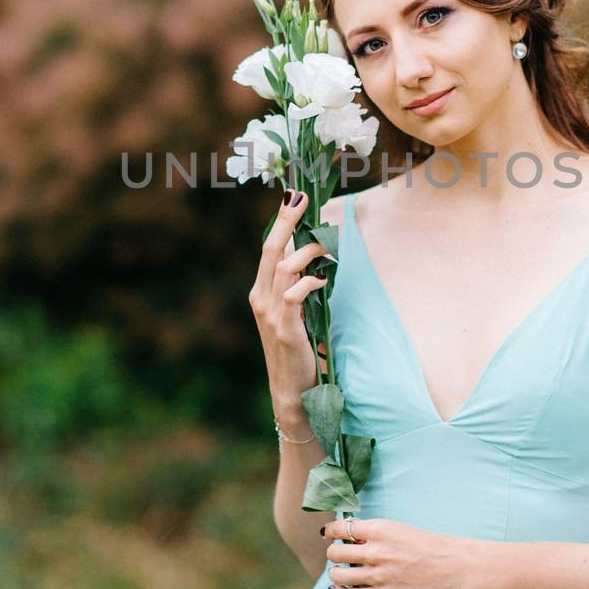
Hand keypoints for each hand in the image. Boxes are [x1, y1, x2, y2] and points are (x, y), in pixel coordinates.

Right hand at [248, 189, 330, 406]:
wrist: (292, 391)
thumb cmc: (299, 351)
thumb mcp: (295, 314)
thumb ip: (299, 289)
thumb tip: (317, 260)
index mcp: (261, 292)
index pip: (268, 249)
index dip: (281, 222)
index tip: (292, 197)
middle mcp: (260, 298)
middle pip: (270, 249)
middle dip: (286, 221)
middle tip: (300, 197)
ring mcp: (270, 313)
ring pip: (284, 267)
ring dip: (308, 251)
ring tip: (328, 245)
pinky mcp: (285, 328)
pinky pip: (294, 295)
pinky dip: (310, 282)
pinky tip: (324, 280)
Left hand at [324, 516, 474, 588]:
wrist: (461, 569)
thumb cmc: (436, 548)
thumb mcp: (403, 531)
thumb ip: (377, 535)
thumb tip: (352, 537)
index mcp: (381, 529)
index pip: (341, 528)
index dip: (332, 532)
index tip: (331, 535)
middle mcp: (376, 551)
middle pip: (335, 552)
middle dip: (334, 554)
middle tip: (341, 557)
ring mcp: (379, 576)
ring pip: (337, 575)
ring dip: (336, 573)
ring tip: (343, 574)